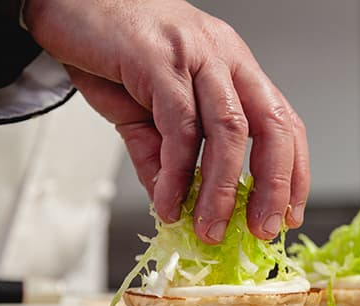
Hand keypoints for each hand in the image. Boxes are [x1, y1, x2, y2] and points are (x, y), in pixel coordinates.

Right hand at [23, 0, 309, 243]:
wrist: (67, 2)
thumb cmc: (115, 49)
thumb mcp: (146, 112)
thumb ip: (161, 157)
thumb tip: (174, 202)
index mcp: (234, 70)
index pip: (282, 123)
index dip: (293, 172)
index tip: (287, 213)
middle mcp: (225, 59)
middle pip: (271, 126)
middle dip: (275, 185)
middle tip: (263, 229)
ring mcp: (197, 56)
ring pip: (230, 130)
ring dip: (223, 189)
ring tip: (210, 228)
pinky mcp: (161, 59)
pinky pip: (180, 126)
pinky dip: (177, 171)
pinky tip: (168, 200)